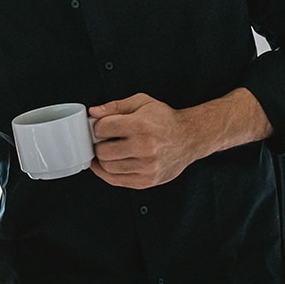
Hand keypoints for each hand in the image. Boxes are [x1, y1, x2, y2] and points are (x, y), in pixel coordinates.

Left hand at [87, 93, 204, 188]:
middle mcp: (144, 148)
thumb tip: (94, 112)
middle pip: (102, 151)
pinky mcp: (148, 180)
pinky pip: (116, 180)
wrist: (191, 137)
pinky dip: (108, 172)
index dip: (98, 127)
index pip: (101, 129)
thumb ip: (115, 106)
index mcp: (140, 126)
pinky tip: (111, 163)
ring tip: (111, 150)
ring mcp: (147, 167)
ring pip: (107, 167)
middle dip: (99, 144)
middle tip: (105, 140)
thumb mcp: (142, 102)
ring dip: (104, 159)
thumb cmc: (165, 119)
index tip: (103, 127)